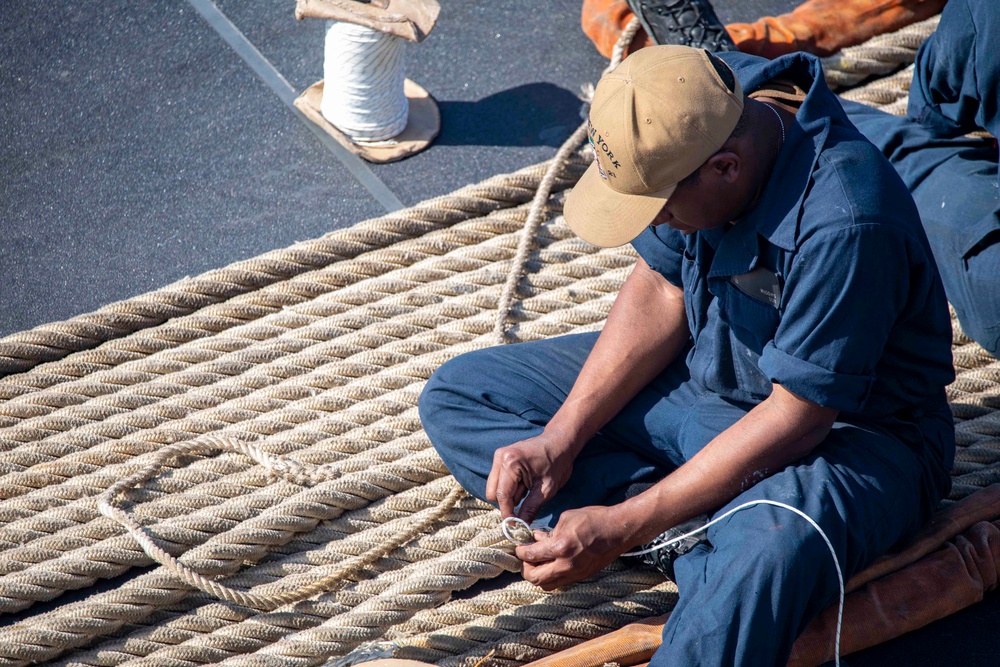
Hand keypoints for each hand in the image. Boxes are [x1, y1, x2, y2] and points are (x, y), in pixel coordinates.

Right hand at [485, 429, 575, 521]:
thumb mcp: (546, 489)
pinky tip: (525, 483)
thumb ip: (530, 508)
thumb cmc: (557, 462)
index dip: (508, 514)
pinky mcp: (501, 457)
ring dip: (509, 494)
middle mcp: (500, 458)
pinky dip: (510, 487)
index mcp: (510, 463)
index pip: (502, 496)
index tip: (515, 526)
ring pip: (494, 487)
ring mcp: (499, 456)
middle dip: (507, 503)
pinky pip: (499, 480)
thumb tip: (520, 527)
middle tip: (526, 504)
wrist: (560, 442)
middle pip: (492, 493)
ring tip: (529, 489)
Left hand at [515, 505, 630, 589]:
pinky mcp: (582, 576)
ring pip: (546, 585)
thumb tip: (537, 538)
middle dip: (526, 568)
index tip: (519, 548)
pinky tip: (553, 564)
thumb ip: (549, 532)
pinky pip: (560, 583)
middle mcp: (566, 565)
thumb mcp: (567, 519)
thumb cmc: (594, 519)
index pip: (530, 556)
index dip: (520, 552)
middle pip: (535, 578)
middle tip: (526, 558)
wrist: (619, 530)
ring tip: (538, 563)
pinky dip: (551, 576)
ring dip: (538, 576)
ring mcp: (575, 573)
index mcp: (560, 547)